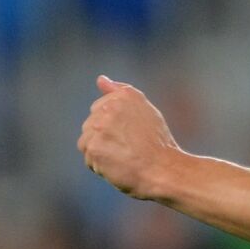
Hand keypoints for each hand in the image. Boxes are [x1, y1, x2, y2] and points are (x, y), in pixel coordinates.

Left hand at [77, 76, 183, 199]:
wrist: (163, 169)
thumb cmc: (157, 142)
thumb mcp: (144, 109)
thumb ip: (120, 92)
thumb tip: (100, 79)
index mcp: (124, 95)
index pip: (99, 108)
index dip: (113, 126)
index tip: (129, 134)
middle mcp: (110, 107)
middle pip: (90, 124)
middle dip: (104, 137)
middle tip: (128, 147)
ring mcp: (100, 126)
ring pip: (86, 141)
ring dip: (100, 151)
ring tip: (122, 157)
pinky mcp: (93, 147)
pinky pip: (88, 158)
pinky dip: (99, 166)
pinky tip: (117, 166)